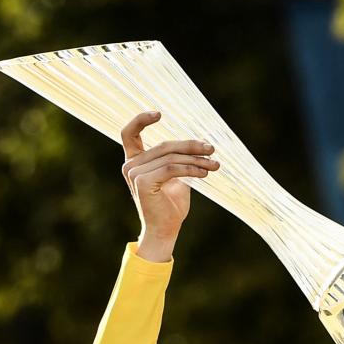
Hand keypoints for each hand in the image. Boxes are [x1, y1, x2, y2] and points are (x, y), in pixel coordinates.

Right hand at [119, 110, 218, 261]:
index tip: (159, 113)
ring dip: (197, 159)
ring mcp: (134, 173)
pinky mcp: (142, 182)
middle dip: (191, 146)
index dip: (141, 120)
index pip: (129, 134)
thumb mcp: (177, 177)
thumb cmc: (171, 206)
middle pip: (164, 146)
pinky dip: (191, 169)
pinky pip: (172, 168)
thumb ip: (180, 159)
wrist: (166, 230)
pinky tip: (205, 173)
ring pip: (171, 157)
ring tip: (214, 165)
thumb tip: (200, 143)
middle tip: (212, 148)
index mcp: (135, 161)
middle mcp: (130, 166)